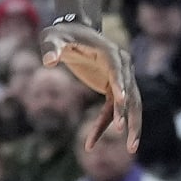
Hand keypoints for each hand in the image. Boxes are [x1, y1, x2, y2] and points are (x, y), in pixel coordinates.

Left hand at [41, 21, 140, 151]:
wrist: (71, 31)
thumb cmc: (61, 34)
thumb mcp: (52, 38)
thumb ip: (51, 48)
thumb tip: (49, 60)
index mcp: (109, 52)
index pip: (117, 68)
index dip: (120, 83)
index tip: (121, 100)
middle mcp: (121, 65)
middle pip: (131, 92)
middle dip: (130, 114)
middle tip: (126, 135)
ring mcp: (120, 77)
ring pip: (129, 105)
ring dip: (131, 126)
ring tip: (131, 149)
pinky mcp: (112, 87)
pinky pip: (111, 109)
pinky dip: (105, 125)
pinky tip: (90, 143)